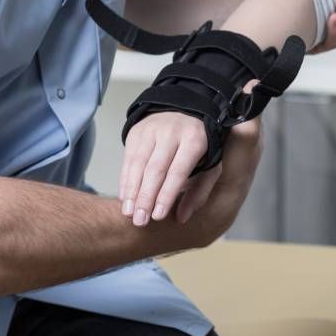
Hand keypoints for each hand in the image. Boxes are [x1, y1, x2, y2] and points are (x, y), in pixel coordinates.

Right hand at [119, 81, 259, 227]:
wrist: (185, 114)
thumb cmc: (200, 147)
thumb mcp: (210, 166)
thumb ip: (199, 192)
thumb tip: (182, 217)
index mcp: (194, 139)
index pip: (178, 171)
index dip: (167, 194)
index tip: (158, 216)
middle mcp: (172, 131)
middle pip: (155, 169)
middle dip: (146, 197)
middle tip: (140, 221)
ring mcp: (152, 129)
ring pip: (138, 164)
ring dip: (132, 191)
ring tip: (129, 214)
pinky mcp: (136, 131)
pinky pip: (128, 159)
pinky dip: (125, 180)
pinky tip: (126, 198)